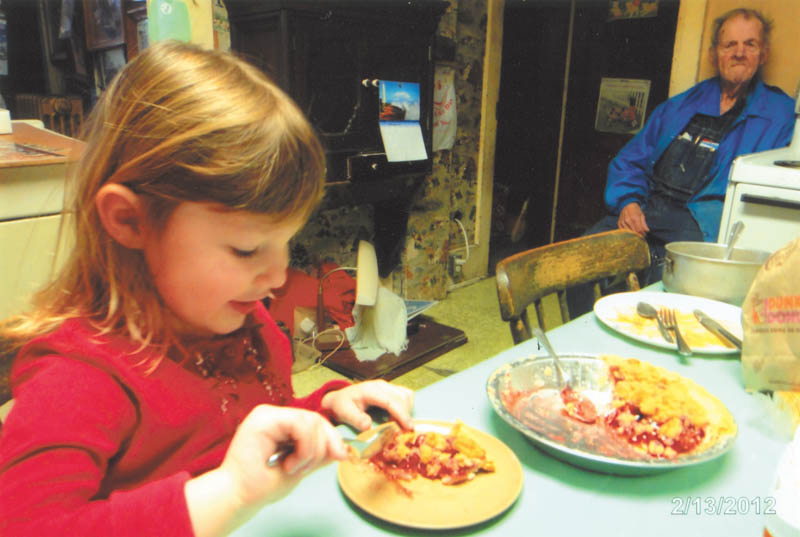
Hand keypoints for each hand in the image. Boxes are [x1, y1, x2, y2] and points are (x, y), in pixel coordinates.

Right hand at [185, 405, 346, 536]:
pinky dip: (303, 447)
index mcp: (282, 426)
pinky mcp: (263, 418)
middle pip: (316, 419)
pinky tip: (289, 463)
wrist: (237, 496)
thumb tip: (341, 449)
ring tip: (293, 468)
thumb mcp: (300, 468)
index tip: (341, 456)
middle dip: (324, 445)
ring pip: (310, 421)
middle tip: (307, 469)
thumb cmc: (262, 485)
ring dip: (310, 451)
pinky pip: (299, 424)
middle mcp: (275, 416)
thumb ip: (318, 456)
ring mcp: (268, 414)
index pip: (316, 422)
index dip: (332, 438)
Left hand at [321, 380, 413, 431]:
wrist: (340, 399)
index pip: (390, 401)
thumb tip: (368, 426)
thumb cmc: (342, 405)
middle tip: (405, 431)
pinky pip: (406, 395)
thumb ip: (355, 419)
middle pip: (402, 397)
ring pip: (406, 395)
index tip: (408, 427)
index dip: (401, 414)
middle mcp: (381, 386)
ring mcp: (387, 386)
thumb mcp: (344, 413)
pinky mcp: (391, 389)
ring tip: (400, 425)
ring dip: (408, 410)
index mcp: (370, 390)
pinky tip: (400, 418)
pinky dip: (407, 407)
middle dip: (406, 415)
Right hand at [617, 202, 648, 235]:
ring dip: (632, 234)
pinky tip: (630, 231)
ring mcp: (622, 222)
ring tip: (636, 234)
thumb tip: (647, 231)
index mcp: (635, 217)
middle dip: (638, 234)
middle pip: (633, 231)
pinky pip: (623, 231)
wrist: (627, 204)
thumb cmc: (635, 210)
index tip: (644, 235)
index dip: (642, 233)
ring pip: (628, 232)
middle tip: (641, 235)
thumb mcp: (642, 215)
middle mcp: (627, 220)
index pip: (639, 229)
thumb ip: (644, 224)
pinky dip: (627, 232)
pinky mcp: (619, 223)